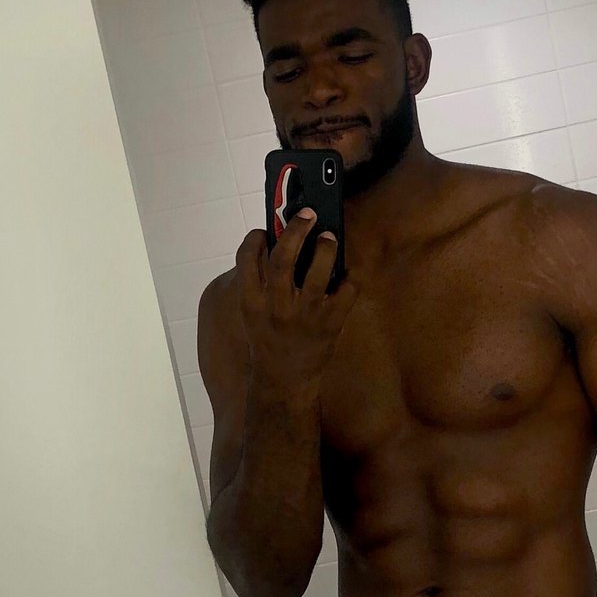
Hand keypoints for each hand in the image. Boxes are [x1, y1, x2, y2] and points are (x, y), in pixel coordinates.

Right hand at [235, 213, 356, 393]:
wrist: (284, 382)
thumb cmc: (268, 342)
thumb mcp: (253, 314)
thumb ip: (260, 284)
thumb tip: (279, 244)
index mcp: (252, 302)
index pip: (247, 259)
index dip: (255, 239)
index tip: (264, 231)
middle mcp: (277, 306)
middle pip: (284, 257)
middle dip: (296, 229)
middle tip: (307, 214)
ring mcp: (306, 315)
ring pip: (319, 269)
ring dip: (326, 247)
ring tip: (328, 237)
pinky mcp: (331, 323)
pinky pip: (347, 290)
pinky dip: (350, 277)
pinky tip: (346, 273)